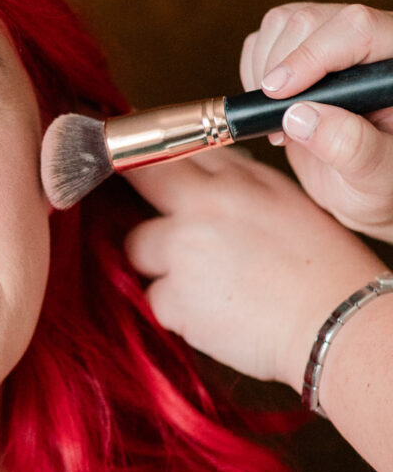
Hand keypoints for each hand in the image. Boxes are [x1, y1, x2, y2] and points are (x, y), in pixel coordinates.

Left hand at [123, 146, 386, 389]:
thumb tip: (199, 172)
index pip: (171, 151)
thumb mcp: (284, 201)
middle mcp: (203, 207)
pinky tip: (212, 312)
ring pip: (139, 247)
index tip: (146, 174)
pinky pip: (154, 298)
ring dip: (160, 265)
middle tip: (167, 230)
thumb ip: (237, 181)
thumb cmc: (321, 267)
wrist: (333, 320)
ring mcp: (183, 251)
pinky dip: (176, 308)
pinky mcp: (174, 297)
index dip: (153, 164)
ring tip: (205, 283)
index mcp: (234, 180)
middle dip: (143, 199)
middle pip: (142, 185)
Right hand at [240, 1, 392, 243]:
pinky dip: (252, 74)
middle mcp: (368, 42)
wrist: (364, 190)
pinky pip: (262, 41)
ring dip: (263, 72)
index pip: (357, 29)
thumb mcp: (376, 175)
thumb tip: (302, 117)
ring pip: (282, 23)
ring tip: (282, 122)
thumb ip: (351, 147)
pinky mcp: (301, 50)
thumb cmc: (381, 183)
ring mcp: (333, 42)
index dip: (312, 55)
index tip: (279, 95)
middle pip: (311, 20)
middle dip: (282, 69)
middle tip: (282, 126)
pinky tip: (273, 109)